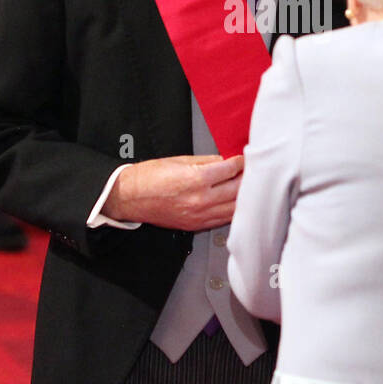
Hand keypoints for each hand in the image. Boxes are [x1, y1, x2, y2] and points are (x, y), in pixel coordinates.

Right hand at [103, 154, 245, 230]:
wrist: (130, 197)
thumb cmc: (149, 177)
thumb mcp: (180, 160)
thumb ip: (207, 161)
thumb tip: (225, 160)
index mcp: (196, 179)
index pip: (230, 170)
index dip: (240, 162)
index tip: (244, 158)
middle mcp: (200, 199)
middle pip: (237, 189)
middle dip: (247, 179)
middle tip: (252, 171)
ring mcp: (199, 215)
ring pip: (234, 208)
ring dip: (244, 197)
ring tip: (248, 187)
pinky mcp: (196, 225)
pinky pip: (223, 220)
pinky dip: (233, 211)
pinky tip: (236, 203)